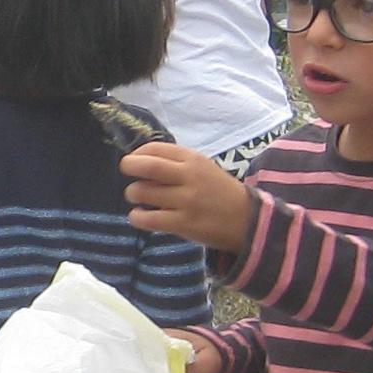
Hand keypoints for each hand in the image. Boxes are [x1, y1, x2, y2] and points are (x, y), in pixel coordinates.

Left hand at [123, 141, 255, 256]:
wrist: (246, 220)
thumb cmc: (218, 191)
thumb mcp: (203, 168)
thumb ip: (176, 162)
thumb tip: (140, 160)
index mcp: (193, 160)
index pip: (156, 148)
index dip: (138, 153)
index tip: (134, 160)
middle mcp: (189, 177)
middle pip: (147, 166)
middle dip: (129, 166)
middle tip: (126, 172)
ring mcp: (186, 201)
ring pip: (142, 192)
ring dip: (133, 193)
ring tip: (138, 197)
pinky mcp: (183, 224)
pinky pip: (148, 219)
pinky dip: (137, 216)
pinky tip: (140, 215)